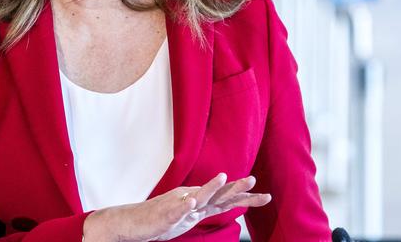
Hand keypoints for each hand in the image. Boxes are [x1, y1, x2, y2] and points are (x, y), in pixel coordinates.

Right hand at [83, 173, 270, 241]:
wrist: (134, 222)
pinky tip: (192, 203)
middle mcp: (191, 200)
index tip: (266, 196)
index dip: (245, 197)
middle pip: (217, 194)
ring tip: (223, 178)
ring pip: (197, 196)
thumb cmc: (162, 220)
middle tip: (253, 180)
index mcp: (199, 202)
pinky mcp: (165, 215)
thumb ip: (206, 209)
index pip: (226, 199)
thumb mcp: (190, 216)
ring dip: (210, 187)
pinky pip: (175, 211)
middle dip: (234, 188)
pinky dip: (184, 207)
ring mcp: (178, 206)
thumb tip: (225, 203)